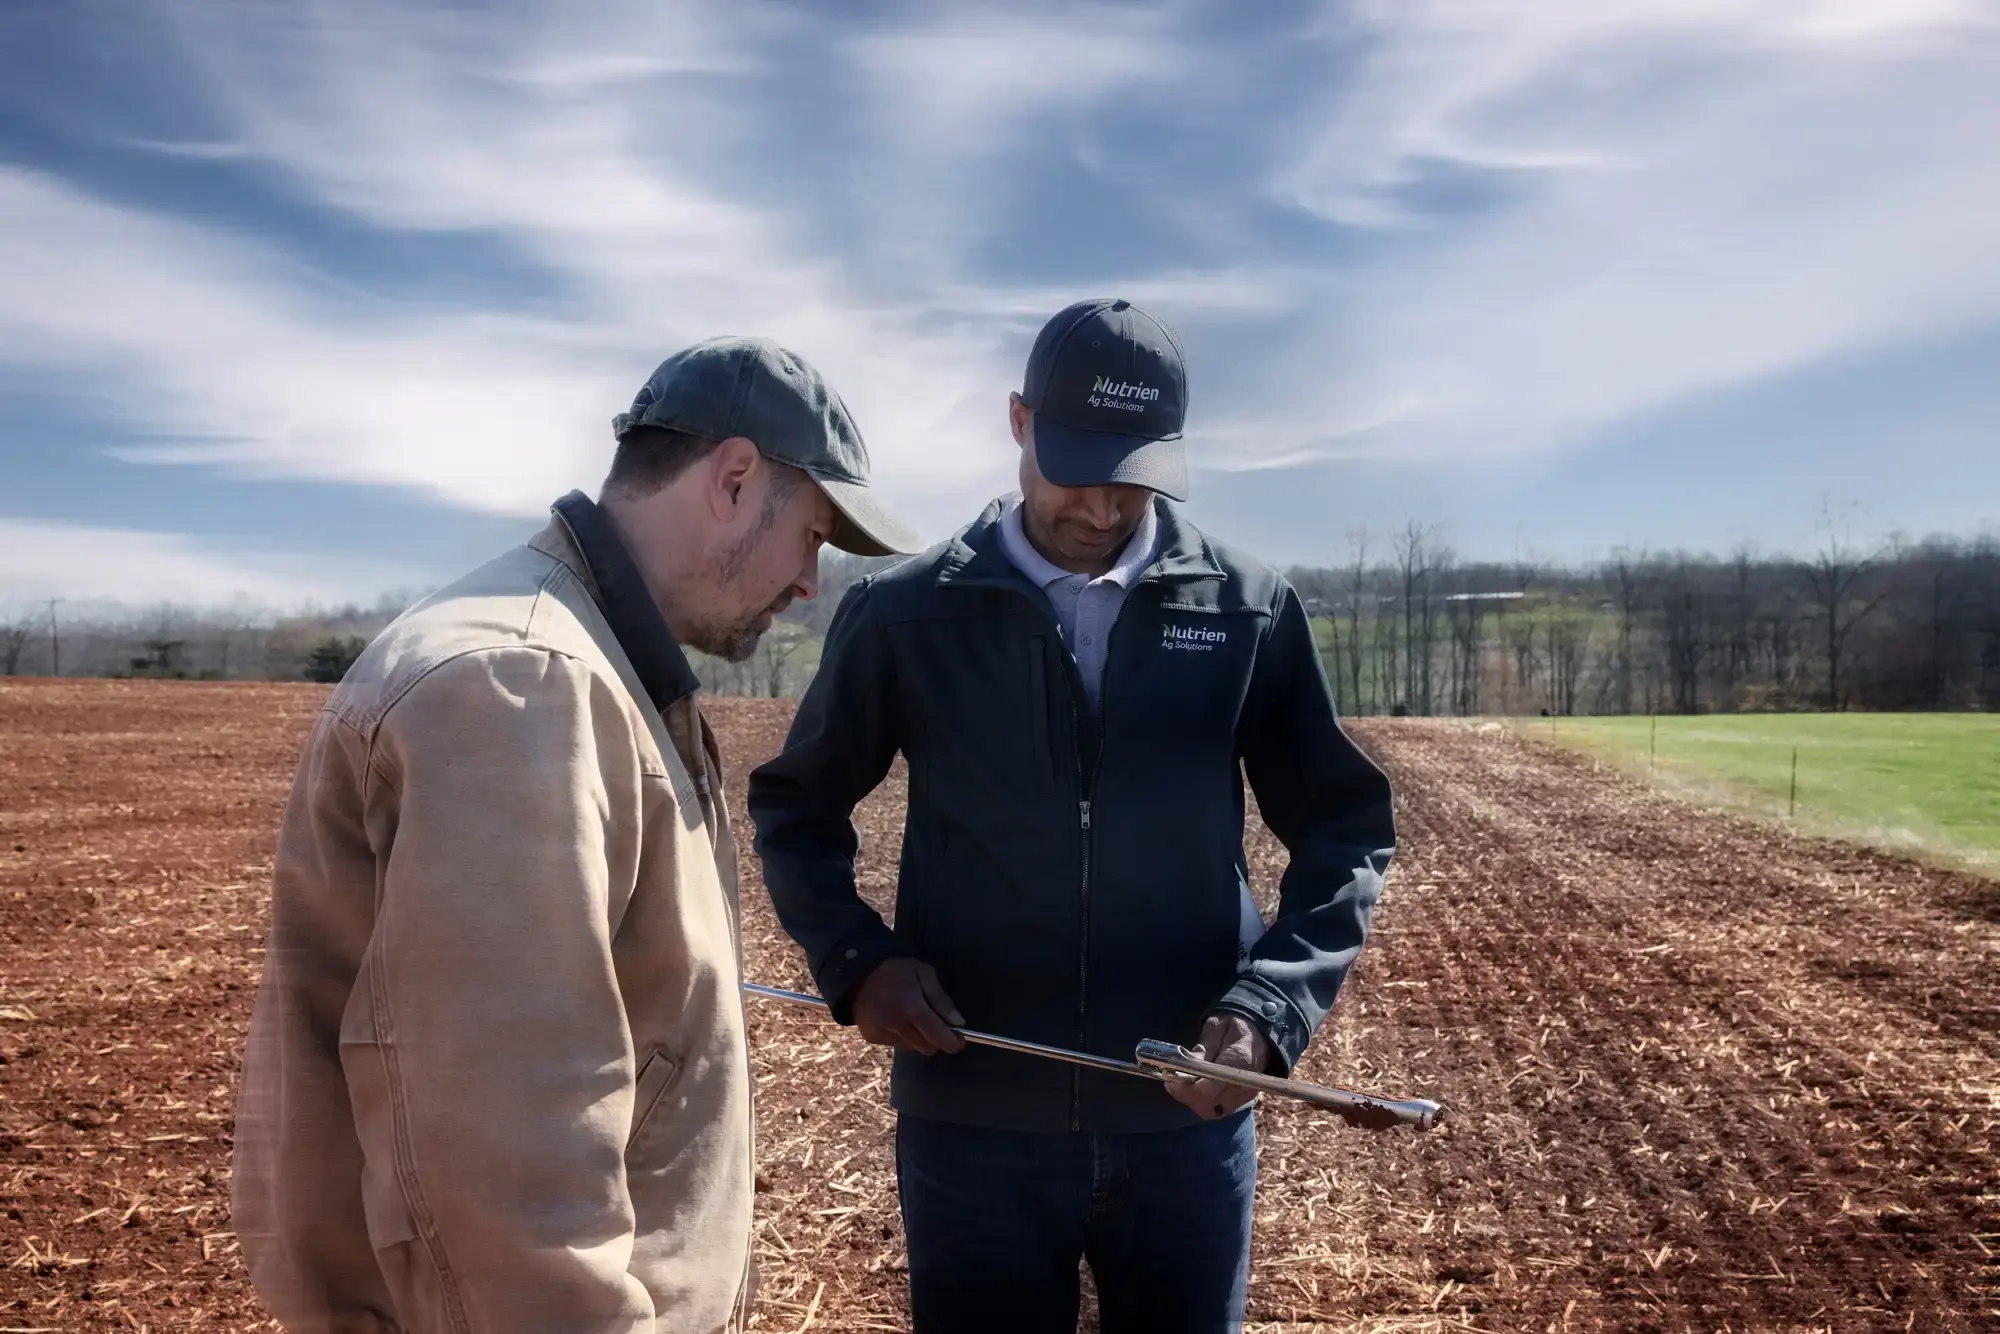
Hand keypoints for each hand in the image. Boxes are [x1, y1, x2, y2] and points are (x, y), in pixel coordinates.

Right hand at [850, 957, 965, 1055]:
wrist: (856, 968)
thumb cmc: (896, 967)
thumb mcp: (924, 973)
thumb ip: (941, 999)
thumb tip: (958, 1023)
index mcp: (910, 1007)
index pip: (936, 1035)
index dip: (951, 1042)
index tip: (959, 1041)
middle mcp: (895, 1024)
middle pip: (925, 1046)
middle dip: (935, 1039)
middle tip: (938, 1026)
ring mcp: (881, 1032)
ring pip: (911, 1047)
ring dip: (918, 1037)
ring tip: (912, 1017)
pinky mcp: (871, 1036)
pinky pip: (895, 1044)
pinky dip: (902, 1036)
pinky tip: (896, 1018)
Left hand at [1165, 1013, 1271, 1119]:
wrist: (1260, 1033)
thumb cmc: (1235, 1026)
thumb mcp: (1216, 1028)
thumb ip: (1202, 1049)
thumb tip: (1186, 1067)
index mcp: (1239, 1061)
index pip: (1207, 1089)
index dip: (1185, 1090)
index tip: (1170, 1081)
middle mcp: (1245, 1083)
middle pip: (1207, 1104)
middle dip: (1186, 1095)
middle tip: (1174, 1082)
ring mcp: (1246, 1094)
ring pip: (1211, 1111)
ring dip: (1194, 1101)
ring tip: (1185, 1085)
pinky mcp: (1245, 1099)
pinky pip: (1219, 1110)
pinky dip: (1204, 1104)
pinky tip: (1198, 1089)